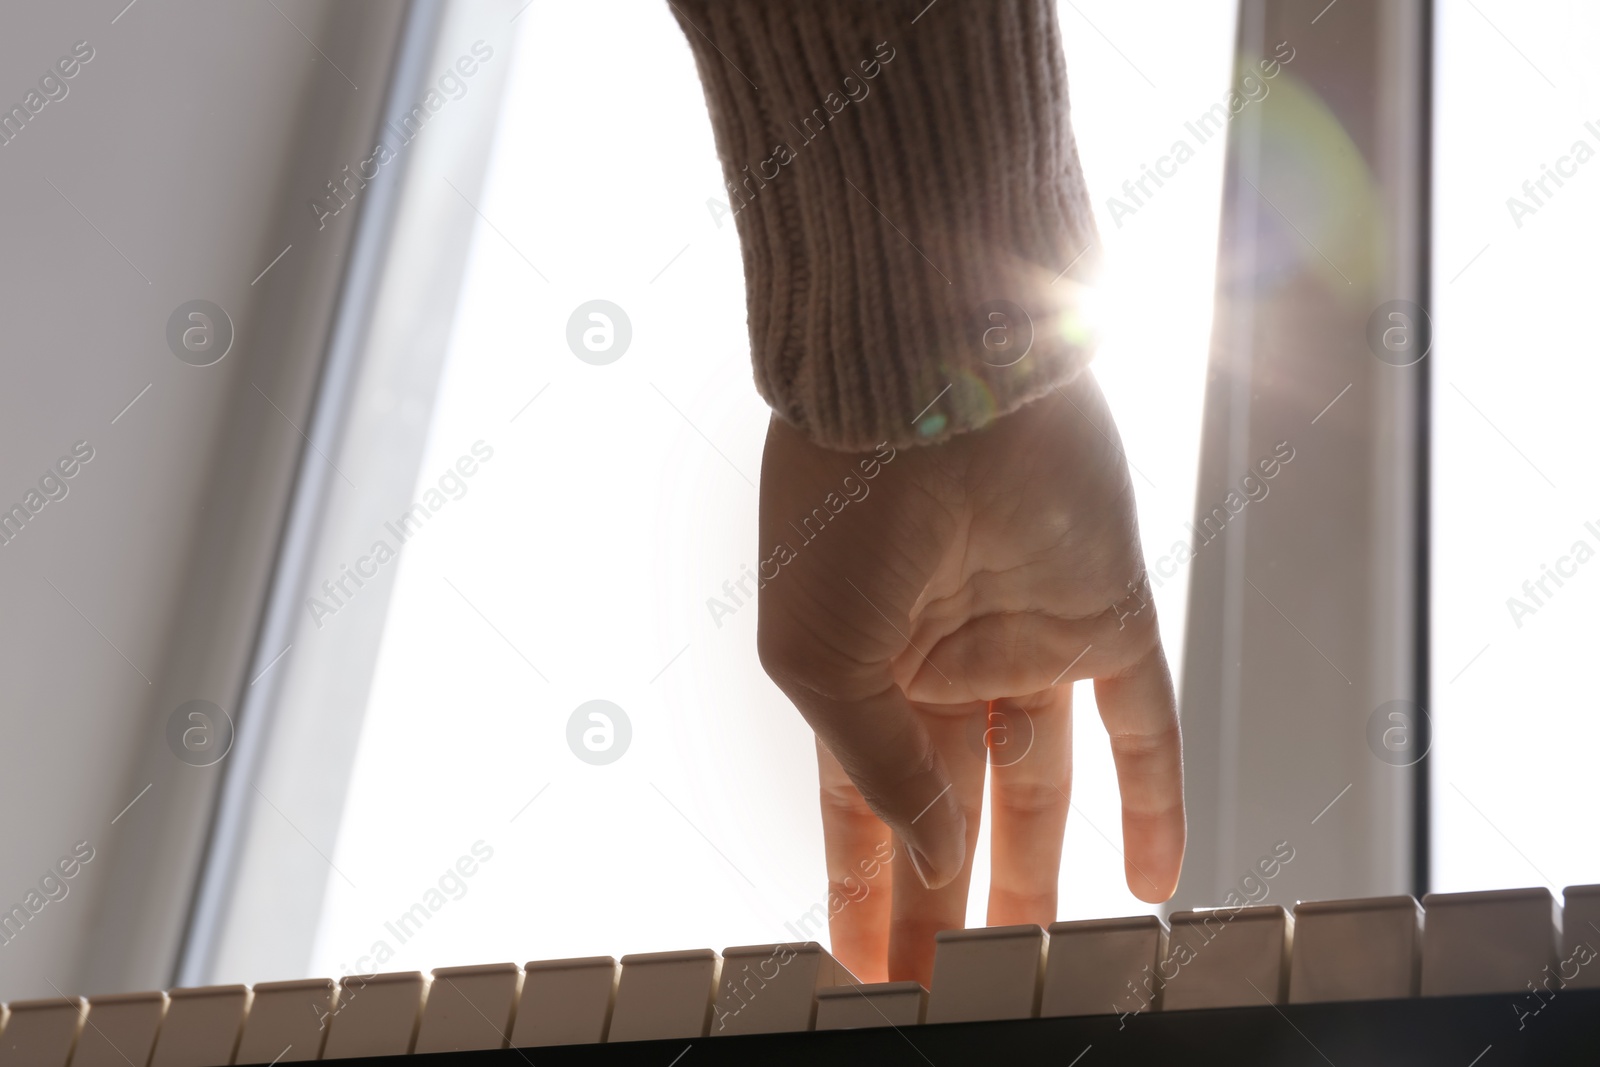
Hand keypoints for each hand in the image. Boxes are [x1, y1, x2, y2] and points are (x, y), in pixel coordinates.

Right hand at [755, 371, 1184, 983]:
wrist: (929, 382)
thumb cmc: (843, 504)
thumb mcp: (821, 660)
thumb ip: (877, 769)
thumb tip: (932, 854)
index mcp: (857, 667)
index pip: (862, 808)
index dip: (864, 891)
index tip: (868, 968)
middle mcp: (941, 661)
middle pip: (949, 811)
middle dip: (945, 906)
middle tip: (948, 990)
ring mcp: (1024, 640)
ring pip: (1039, 784)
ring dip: (1037, 876)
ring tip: (1034, 962)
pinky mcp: (1106, 615)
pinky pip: (1141, 726)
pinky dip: (1155, 801)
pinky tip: (1157, 880)